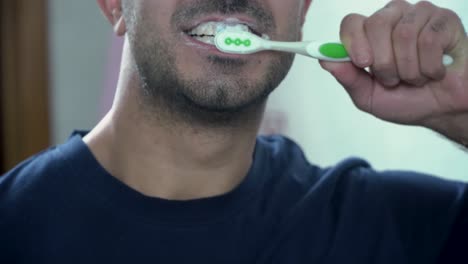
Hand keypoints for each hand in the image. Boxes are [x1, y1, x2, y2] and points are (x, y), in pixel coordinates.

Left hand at [320, 0, 467, 145]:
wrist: (442, 110)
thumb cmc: (406, 100)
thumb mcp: (368, 96)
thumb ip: (348, 78)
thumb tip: (326, 60)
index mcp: (370, 34)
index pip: (352, 23)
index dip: (353, 41)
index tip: (362, 62)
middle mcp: (392, 19)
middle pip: (376, 24)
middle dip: (384, 62)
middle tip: (393, 79)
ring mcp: (418, 16)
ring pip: (403, 34)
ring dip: (408, 69)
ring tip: (415, 78)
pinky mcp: (444, 20)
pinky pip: (429, 39)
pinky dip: (430, 67)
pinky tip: (435, 72)